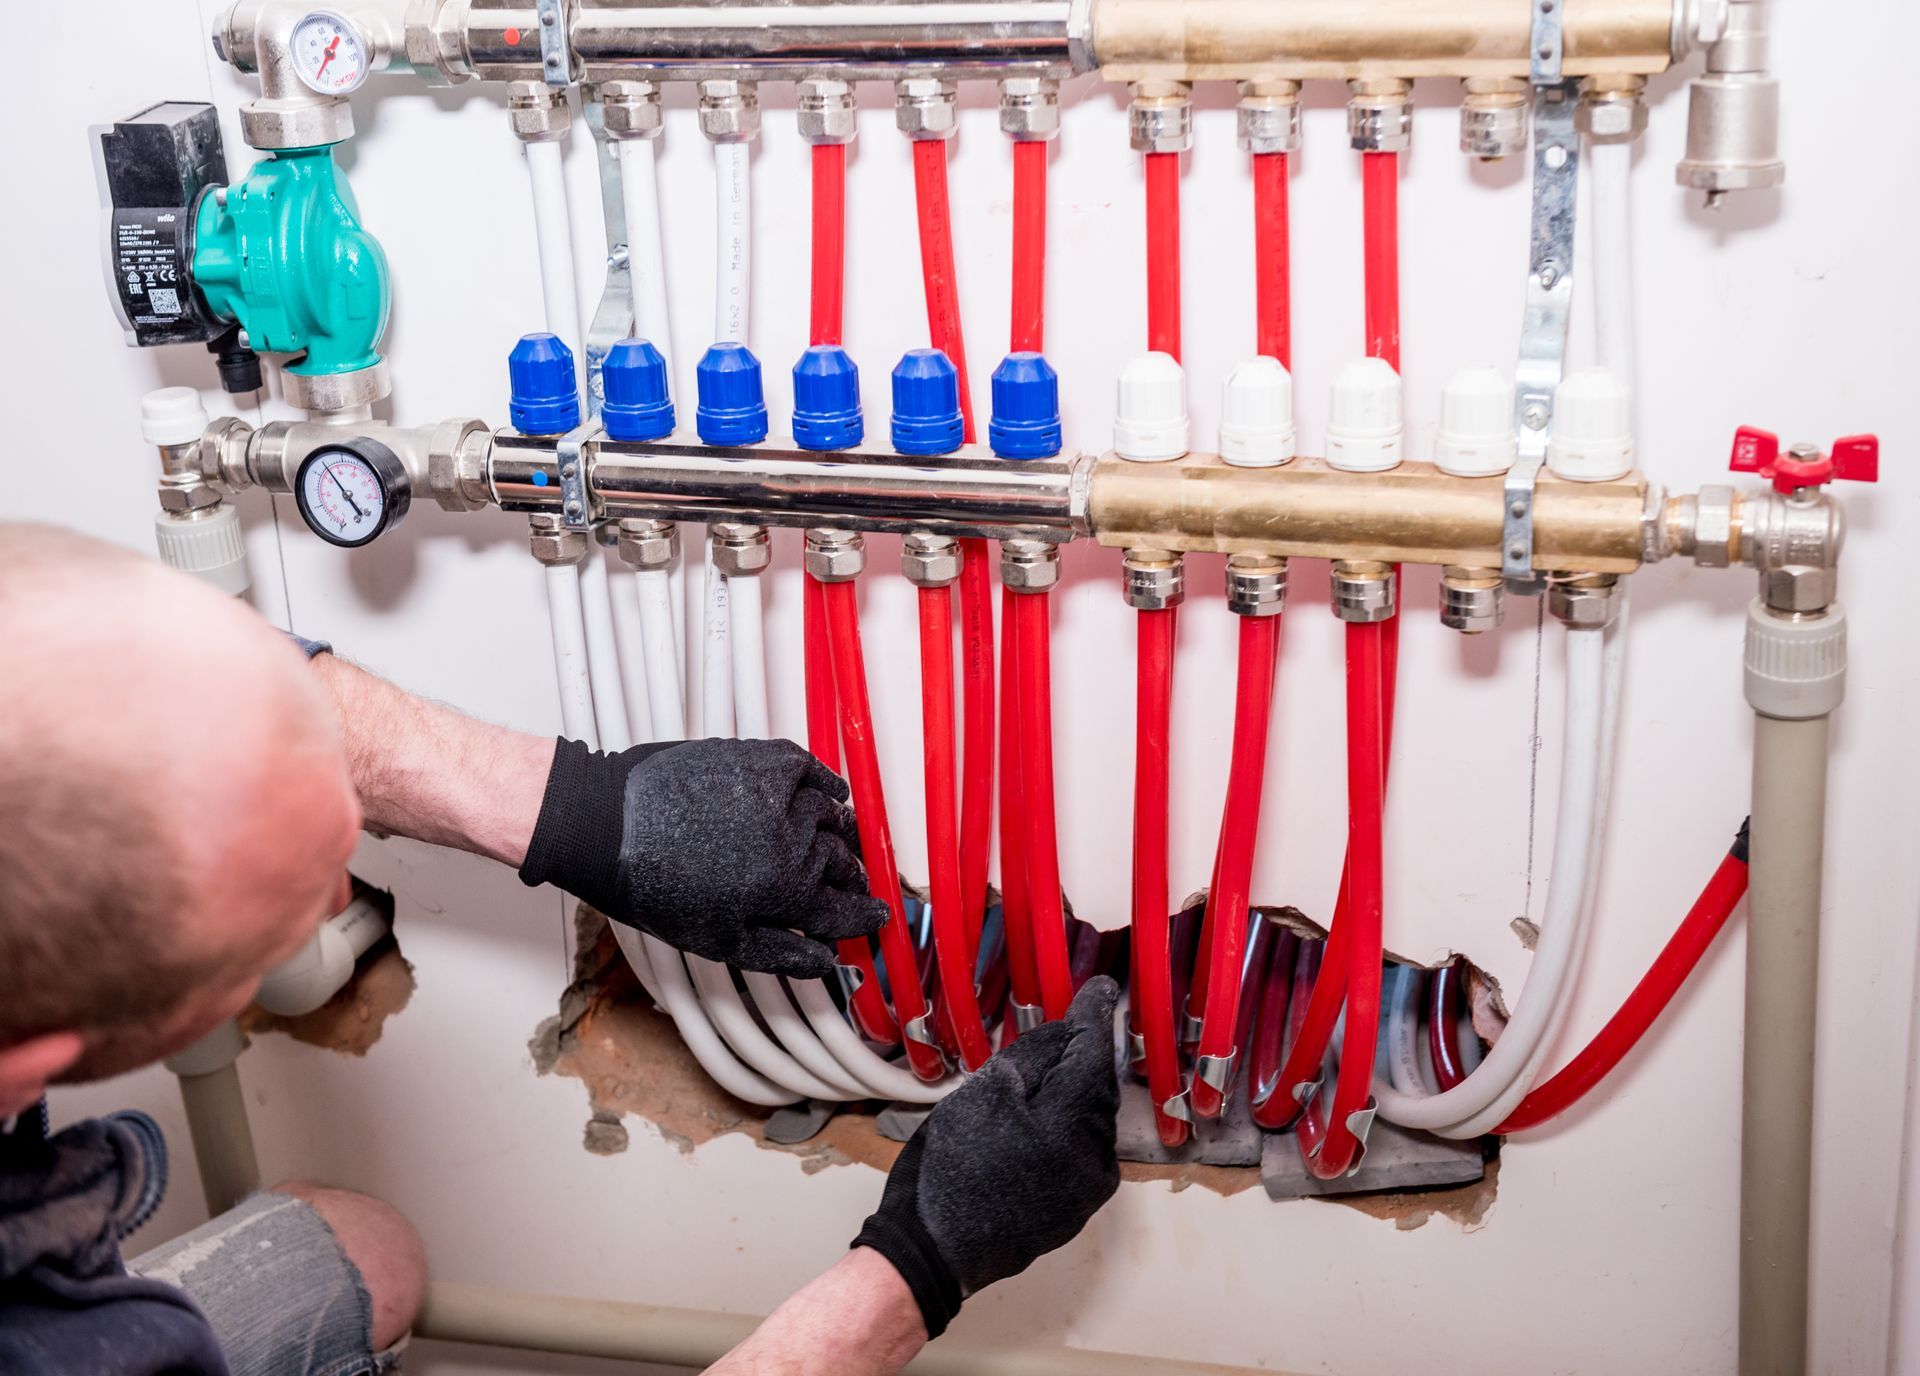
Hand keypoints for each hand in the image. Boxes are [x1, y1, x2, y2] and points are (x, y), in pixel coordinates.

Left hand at [518, 737, 885, 977]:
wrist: (607, 824)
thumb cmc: (649, 883)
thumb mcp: (716, 939)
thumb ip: (780, 952)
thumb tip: (823, 959)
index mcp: (783, 889)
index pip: (843, 908)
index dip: (864, 917)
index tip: (875, 917)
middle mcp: (790, 839)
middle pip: (841, 862)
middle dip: (851, 878)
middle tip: (851, 886)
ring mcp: (777, 796)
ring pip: (832, 816)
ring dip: (841, 832)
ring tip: (839, 841)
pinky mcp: (760, 760)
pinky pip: (810, 768)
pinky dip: (826, 782)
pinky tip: (830, 792)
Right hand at [852, 976, 1121, 1337]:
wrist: (934, 1248)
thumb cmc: (948, 1170)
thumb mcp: (982, 1092)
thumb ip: (1033, 1056)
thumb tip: (1068, 1031)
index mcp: (1067, 1124)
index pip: (1094, 1053)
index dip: (1095, 1015)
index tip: (1100, 990)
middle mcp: (1091, 1157)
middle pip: (1097, 1085)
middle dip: (1080, 1055)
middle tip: (1055, 1032)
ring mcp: (1088, 1188)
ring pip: (1093, 1117)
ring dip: (1073, 1092)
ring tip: (1033, 1084)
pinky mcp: (1079, 1207)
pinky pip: (1086, 1149)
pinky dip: (1069, 1126)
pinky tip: (1037, 1123)